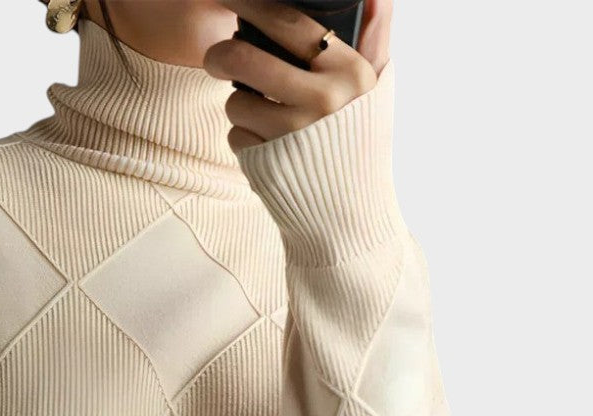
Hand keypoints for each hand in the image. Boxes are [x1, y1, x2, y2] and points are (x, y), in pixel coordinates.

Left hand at [203, 0, 392, 151]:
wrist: (348, 216)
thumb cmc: (358, 145)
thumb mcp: (376, 90)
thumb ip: (375, 38)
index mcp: (349, 72)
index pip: (288, 23)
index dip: (250, 5)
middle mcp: (321, 101)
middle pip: (244, 59)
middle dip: (220, 54)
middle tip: (216, 57)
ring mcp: (289, 135)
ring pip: (234, 101)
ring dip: (238, 104)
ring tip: (261, 113)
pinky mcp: (264, 164)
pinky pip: (235, 135)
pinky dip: (243, 137)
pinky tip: (265, 144)